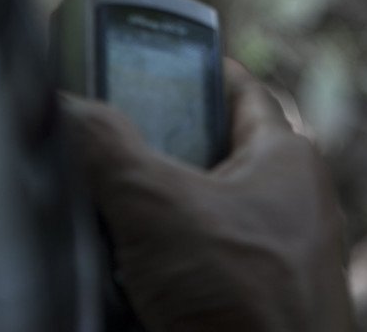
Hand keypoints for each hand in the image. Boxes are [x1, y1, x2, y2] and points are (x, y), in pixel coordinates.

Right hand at [62, 61, 353, 331]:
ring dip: (169, 214)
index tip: (162, 65)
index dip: (202, 72)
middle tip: (122, 146)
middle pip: (223, 152)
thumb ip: (110, 150)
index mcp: (286, 156)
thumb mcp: (158, 206)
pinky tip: (142, 275)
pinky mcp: (268, 301)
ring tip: (124, 214)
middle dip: (172, 149)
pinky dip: (177, 262)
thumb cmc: (242, 293)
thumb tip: (71, 107)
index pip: (243, 90)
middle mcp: (294, 200)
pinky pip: (214, 263)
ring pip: (214, 213)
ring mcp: (285, 254)